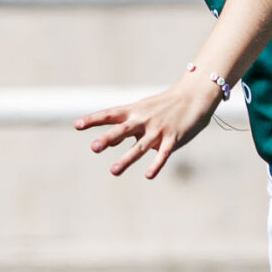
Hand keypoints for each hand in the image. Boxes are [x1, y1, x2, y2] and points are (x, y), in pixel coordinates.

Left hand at [75, 73, 220, 179]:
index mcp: (134, 111)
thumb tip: (108, 142)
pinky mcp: (173, 139)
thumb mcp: (142, 112)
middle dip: (108, 138)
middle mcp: (143, 120)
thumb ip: (125, 127)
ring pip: (140, 146)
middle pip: (123, 130)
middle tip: (94, 147)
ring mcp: (158, 130)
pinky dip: (156, 164)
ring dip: (126, 159)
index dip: (93, 120)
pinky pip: (163, 154)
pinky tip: (148, 175)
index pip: (110, 114)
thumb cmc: (163, 106)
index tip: (77, 125)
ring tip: (113, 171)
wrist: (194, 96)